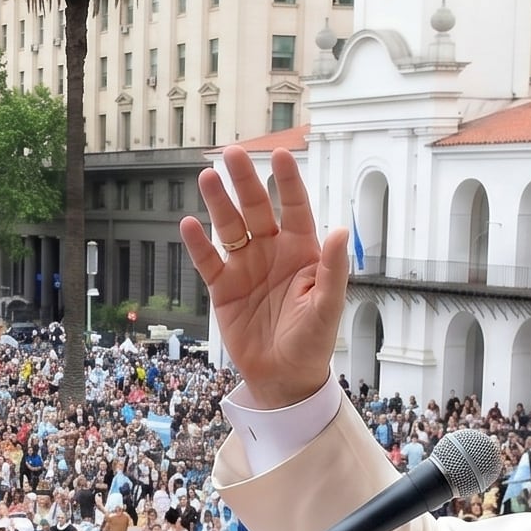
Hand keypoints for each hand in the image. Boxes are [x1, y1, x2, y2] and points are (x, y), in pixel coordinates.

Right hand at [184, 146, 347, 409]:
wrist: (284, 378)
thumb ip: (334, 269)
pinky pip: (208, 261)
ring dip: (218, 202)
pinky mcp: (223, 289)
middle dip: (245, 180)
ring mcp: (246, 268)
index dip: (287, 181)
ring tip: (207, 176)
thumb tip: (341, 231)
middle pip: (256, 208)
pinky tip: (189, 224)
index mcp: (301, 252)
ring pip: (230, 227)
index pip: (294, 207)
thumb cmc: (313, 342)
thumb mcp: (328, 306)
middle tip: (232, 152)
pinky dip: (198, 244)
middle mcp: (272, 253)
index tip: (279, 153)